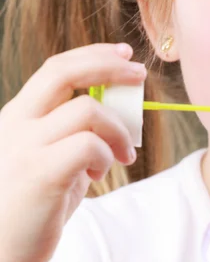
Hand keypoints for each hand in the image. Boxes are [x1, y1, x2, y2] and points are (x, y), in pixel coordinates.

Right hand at [0, 43, 145, 261]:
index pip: (55, 69)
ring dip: (117, 129)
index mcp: (18, 116)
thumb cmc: (31, 206)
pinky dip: (106, 155)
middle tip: (139, 76)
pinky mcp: (40, 173)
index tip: (123, 55)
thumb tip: (118, 111)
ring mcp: (25, 147)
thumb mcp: (50, 157)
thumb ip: (75, 131)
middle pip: (65, 72)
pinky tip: (98, 175)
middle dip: (109, 66)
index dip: (92, 55)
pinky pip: (89, 145)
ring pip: (87, 110)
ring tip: (121, 156)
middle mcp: (17, 124)